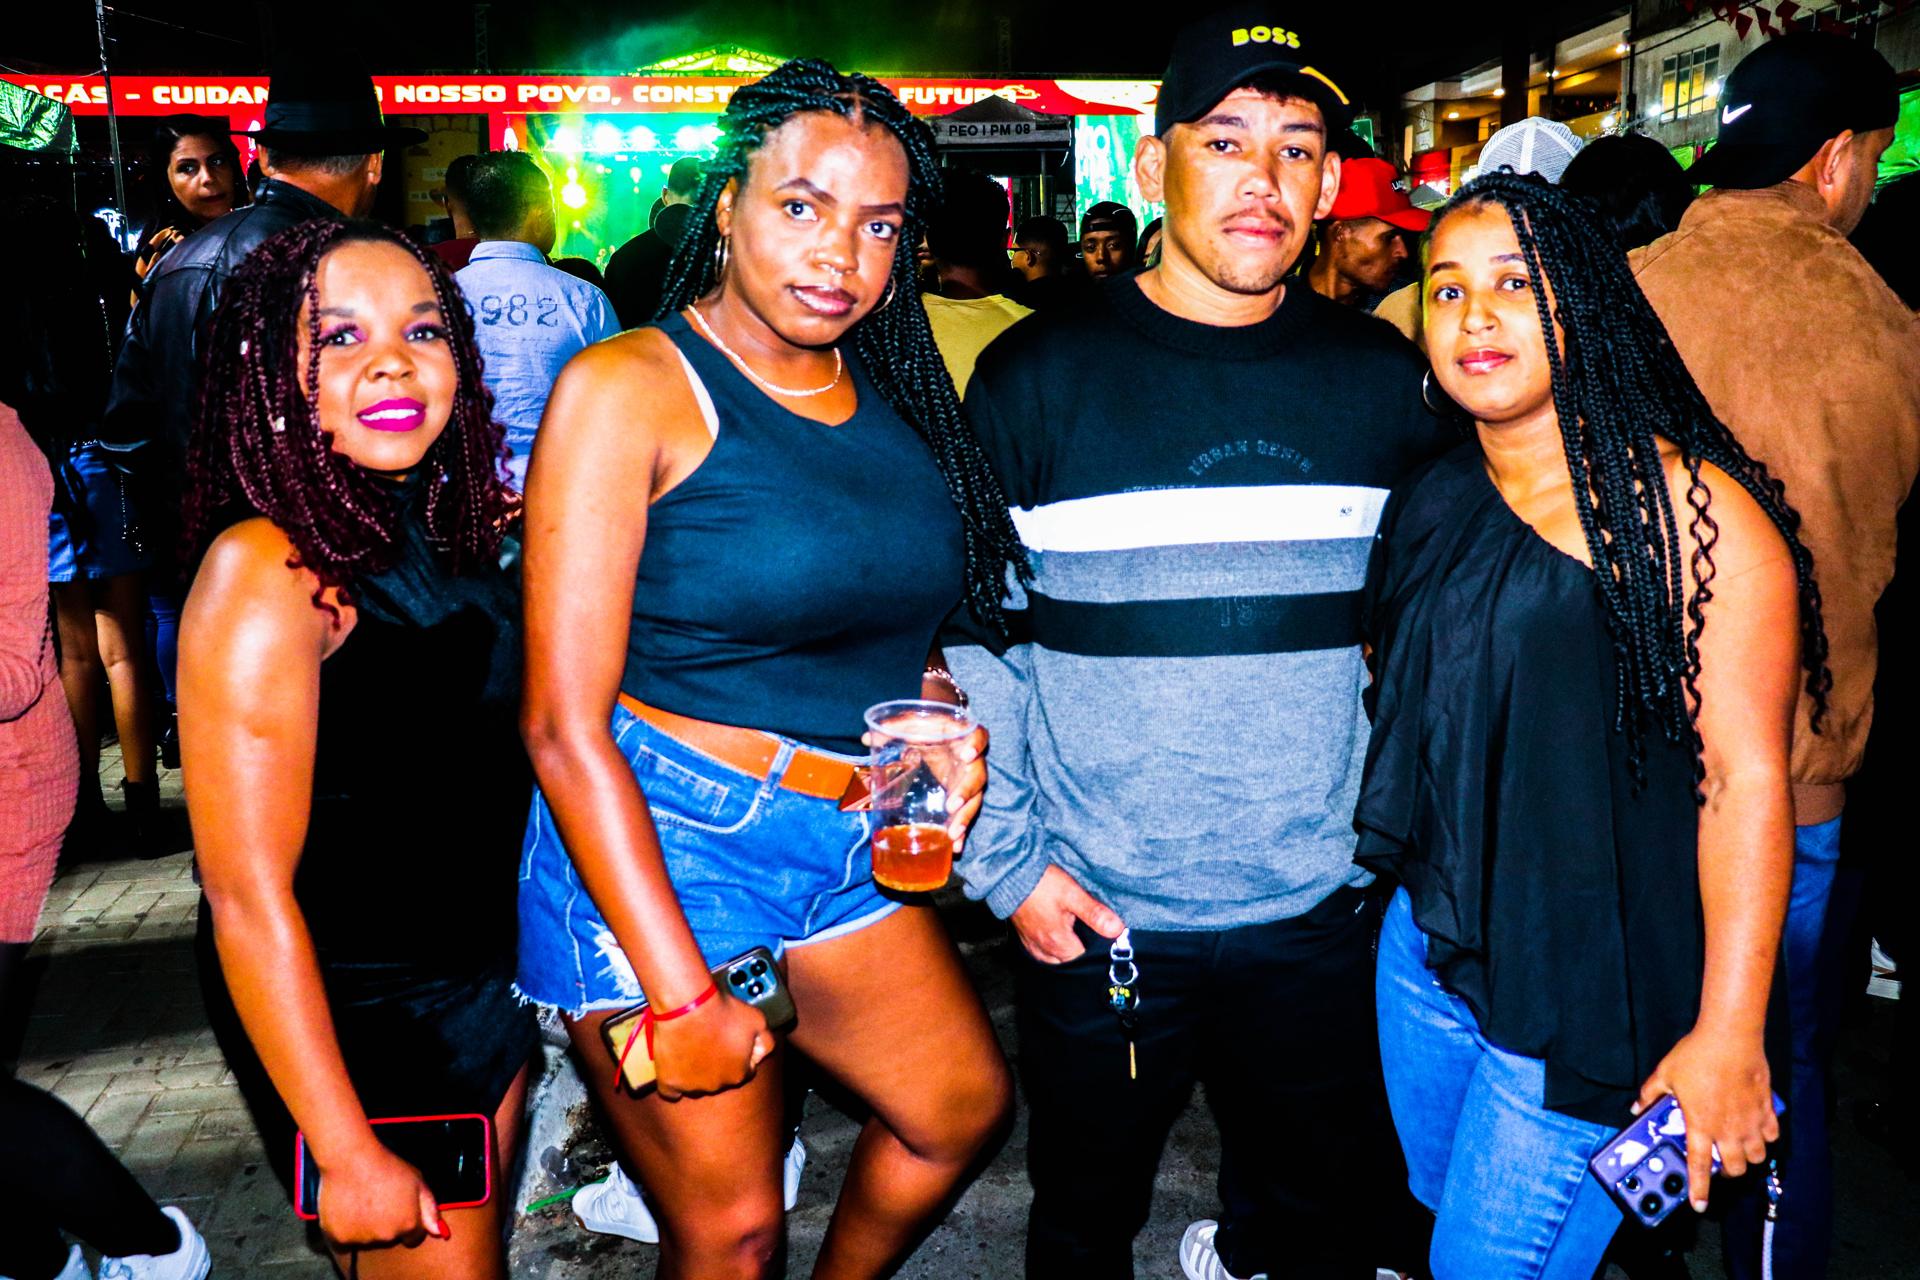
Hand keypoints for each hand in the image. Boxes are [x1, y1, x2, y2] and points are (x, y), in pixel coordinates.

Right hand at [316, 1141, 446, 1250]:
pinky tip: (346, 1211)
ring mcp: (363, 1239)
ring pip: (367, 1241)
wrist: (351, 1159)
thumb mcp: (417, 1181)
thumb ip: (430, 1208)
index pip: (412, 1238)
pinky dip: (344, 1232)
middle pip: (389, 1239)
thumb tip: (438, 1232)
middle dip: (386, 1226)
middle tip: (377, 1202)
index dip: (406, 1224)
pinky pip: (344, 1243)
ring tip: (361, 1203)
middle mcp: (387, 1236)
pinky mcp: (339, 1238)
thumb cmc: (386, 1166)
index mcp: (408, 1224)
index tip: (396, 1211)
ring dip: (365, 1229)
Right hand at [650, 991, 775, 1100]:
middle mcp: (717, 1085)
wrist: (688, 1005)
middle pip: (719, 1078)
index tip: (729, 1043)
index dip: (738, 1056)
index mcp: (739, 1073)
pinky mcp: (670, 1083)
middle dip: (717, 1062)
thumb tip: (762, 1054)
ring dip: (695, 1071)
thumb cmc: (722, 1012)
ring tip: (690, 1047)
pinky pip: (671, 1092)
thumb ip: (766, 1041)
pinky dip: (673, 1083)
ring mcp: (692, 1086)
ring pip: (696, 1084)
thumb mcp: (758, 1021)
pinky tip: (674, 1070)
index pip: (743, 1071)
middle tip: (709, 1040)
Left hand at [858, 723, 987, 852]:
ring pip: (975, 800)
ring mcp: (968, 779)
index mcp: (963, 736)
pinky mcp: (962, 795)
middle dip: (966, 792)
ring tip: (953, 835)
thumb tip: (867, 737)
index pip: (979, 736)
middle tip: (952, 806)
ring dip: (965, 818)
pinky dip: (961, 830)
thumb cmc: (927, 726)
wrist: (938, 731)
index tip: (966, 755)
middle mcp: (971, 760)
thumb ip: (893, 727)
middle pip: (978, 776)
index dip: (976, 745)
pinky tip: (955, 846)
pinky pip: (965, 814)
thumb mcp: (912, 723)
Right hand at [1010, 864, 1123, 963]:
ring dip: (1064, 952)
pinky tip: (1053, 938)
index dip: (1095, 950)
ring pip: (1053, 959)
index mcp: (1058, 942)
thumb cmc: (1040, 883)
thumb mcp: (1072, 894)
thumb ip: (1095, 913)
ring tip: (1073, 937)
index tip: (1102, 938)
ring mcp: (1031, 943)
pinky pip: (1039, 952)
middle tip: (1089, 935)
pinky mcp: (1023, 936)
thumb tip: (1117, 929)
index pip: (1084, 959)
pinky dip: (1048, 949)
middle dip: (1080, 952)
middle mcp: (1044, 948)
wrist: (1009, 874)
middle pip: (1068, 961)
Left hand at [1635, 1026, 1778, 1211]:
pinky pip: (1772, 1135)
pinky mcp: (1767, 1110)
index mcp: (1701, 1125)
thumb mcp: (1665, 1074)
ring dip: (1748, 1158)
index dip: (1699, 1189)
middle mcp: (1728, 1130)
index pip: (1698, 1167)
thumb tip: (1637, 1106)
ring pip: (1757, 1156)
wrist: (1730, 1037)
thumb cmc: (1697, 1055)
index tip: (1700, 1205)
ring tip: (1739, 1149)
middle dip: (1727, 1173)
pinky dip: (1766, 1138)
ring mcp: (1750, 1122)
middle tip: (1720, 1164)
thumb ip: (1650, 1094)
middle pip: (1734, 1168)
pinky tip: (1757, 1131)